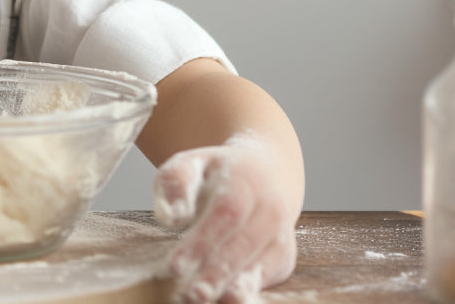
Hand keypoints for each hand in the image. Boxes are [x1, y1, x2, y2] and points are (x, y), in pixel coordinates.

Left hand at [154, 136, 298, 302]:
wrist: (265, 173)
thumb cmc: (216, 174)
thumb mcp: (190, 164)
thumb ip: (176, 183)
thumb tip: (171, 217)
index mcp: (245, 181)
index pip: (225, 213)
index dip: (202, 241)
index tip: (174, 266)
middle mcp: (270, 208)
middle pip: (244, 244)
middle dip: (217, 273)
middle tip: (191, 295)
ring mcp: (281, 234)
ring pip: (262, 264)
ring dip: (236, 287)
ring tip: (208, 301)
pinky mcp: (284, 257)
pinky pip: (269, 276)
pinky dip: (250, 291)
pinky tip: (227, 301)